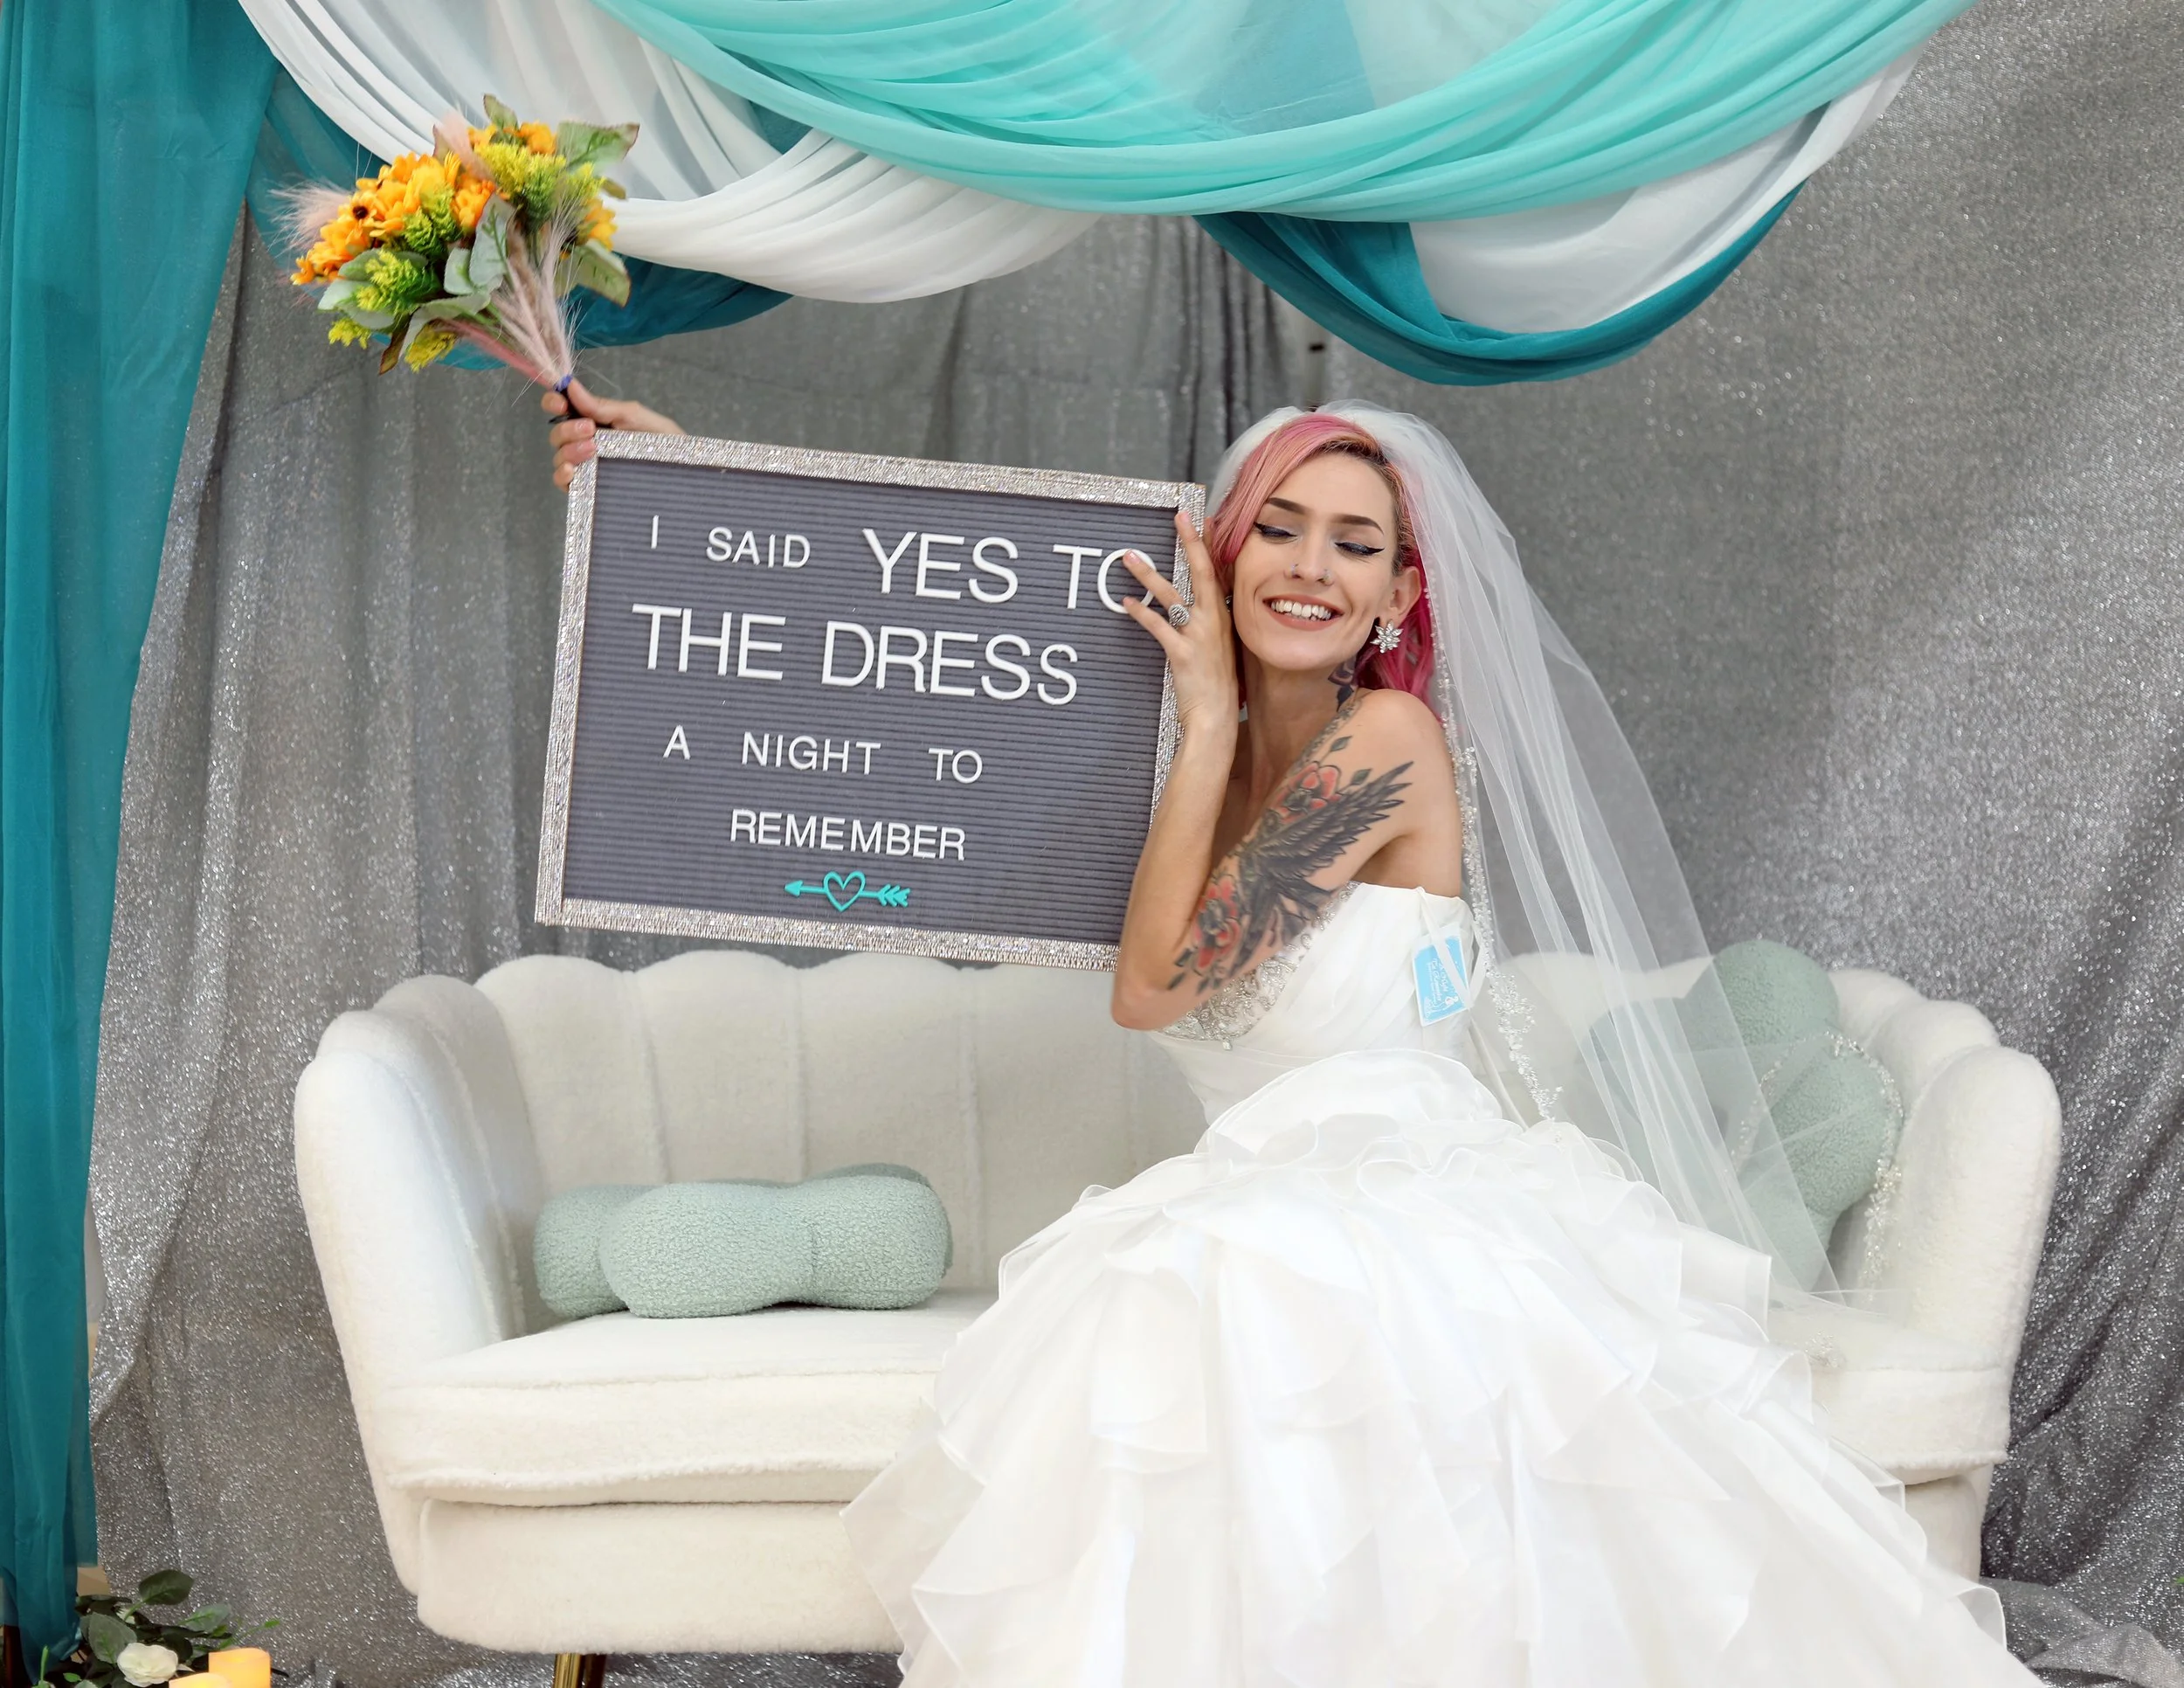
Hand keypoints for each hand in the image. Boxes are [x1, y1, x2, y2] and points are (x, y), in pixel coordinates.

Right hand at [542, 379, 684, 489]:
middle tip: (590, 429)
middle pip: (557, 434)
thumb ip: (603, 405)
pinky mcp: (590, 488)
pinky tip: (573, 471)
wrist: (684, 473)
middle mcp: (587, 442)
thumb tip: (570, 385)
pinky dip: (562, 474)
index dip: (553, 402)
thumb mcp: (636, 418)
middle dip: (567, 429)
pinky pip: (564, 482)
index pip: (563, 407)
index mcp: (596, 420)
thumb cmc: (666, 442)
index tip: (560, 403)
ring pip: (559, 457)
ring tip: (593, 449)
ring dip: (569, 450)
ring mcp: (588, 466)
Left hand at [1122, 508, 1236, 749]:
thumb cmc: (1218, 688)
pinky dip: (1140, 612)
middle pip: (1202, 572)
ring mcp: (1199, 636)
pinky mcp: (1182, 652)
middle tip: (1178, 518)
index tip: (1201, 521)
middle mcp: (1214, 621)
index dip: (1209, 546)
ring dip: (1148, 574)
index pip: (1217, 573)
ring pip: (1172, 595)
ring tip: (1129, 557)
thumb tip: (1196, 612)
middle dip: (1191, 542)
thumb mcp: (1221, 651)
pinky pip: (1158, 625)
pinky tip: (1126, 602)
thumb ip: (1210, 628)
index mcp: (1224, 618)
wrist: (1217, 718)